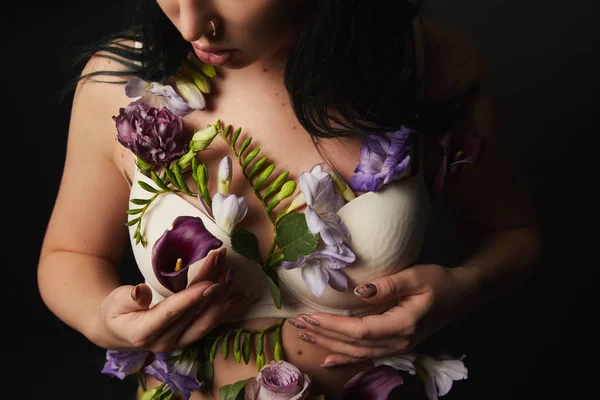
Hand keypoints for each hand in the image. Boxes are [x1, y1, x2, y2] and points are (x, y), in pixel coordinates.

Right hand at [98, 249, 249, 351]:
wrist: (116, 331)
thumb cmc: (114, 311)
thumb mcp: (115, 301)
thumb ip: (128, 297)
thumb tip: (140, 290)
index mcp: (144, 332)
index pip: (173, 312)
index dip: (192, 297)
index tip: (211, 282)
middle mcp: (166, 341)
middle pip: (193, 310)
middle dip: (210, 284)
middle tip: (221, 259)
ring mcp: (179, 342)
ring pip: (206, 319)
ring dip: (222, 297)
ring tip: (232, 275)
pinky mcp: (189, 338)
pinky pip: (210, 324)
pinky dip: (225, 310)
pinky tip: (239, 297)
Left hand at [289, 264, 463, 365]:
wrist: (461, 295)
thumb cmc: (440, 282)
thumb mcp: (417, 276)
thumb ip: (389, 285)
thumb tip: (360, 292)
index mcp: (402, 325)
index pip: (359, 330)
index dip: (332, 326)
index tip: (309, 317)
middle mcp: (398, 342)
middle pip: (353, 345)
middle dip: (322, 335)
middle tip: (297, 324)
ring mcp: (396, 347)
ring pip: (356, 353)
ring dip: (328, 346)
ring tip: (304, 336)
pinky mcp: (394, 345)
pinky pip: (365, 356)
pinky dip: (344, 359)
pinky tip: (327, 359)